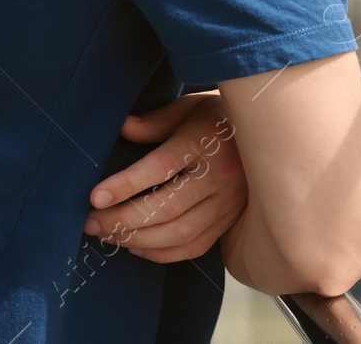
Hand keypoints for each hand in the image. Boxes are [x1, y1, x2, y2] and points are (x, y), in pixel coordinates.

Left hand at [83, 91, 248, 262]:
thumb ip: (155, 121)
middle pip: (168, 207)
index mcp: (207, 141)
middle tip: (91, 222)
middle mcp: (221, 174)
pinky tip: (136, 246)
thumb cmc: (219, 117)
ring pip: (180, 233)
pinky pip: (194, 246)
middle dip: (123, 219)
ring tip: (107, 234)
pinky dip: (161, 253)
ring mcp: (229, 201)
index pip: (163, 167)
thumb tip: (122, 128)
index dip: (127, 184)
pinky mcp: (230, 219)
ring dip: (137, 239)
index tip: (95, 196)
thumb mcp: (189, 108)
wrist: (269, 133)